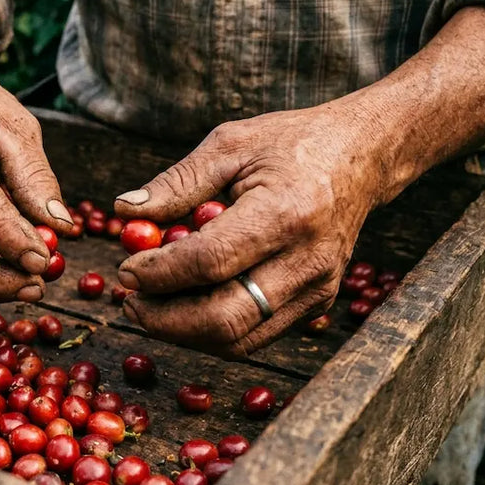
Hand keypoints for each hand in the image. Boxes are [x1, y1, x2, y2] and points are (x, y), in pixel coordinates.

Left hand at [114, 103, 387, 357]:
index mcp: (286, 212)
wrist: (361, 157)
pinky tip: (184, 305)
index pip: (209, 262)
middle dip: (165, 319)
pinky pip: (254, 336)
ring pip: (237, 339)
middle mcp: (307, 261)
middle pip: (224, 318)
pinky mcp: (316, 305)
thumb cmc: (290, 145)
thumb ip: (175, 184)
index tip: (126, 270)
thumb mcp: (229, 146)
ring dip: (183, 331)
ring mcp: (317, 290)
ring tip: (149, 304)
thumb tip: (123, 213)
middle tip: (130, 301)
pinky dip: (210, 329)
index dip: (159, 273)